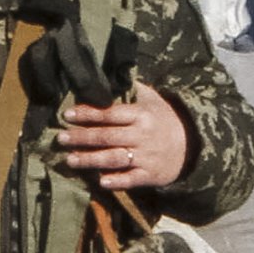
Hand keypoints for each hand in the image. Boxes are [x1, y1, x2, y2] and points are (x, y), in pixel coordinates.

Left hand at [57, 80, 190, 191]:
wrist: (193, 146)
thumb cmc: (166, 120)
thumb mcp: (154, 100)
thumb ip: (133, 88)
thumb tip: (113, 71)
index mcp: (141, 115)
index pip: (110, 114)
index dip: (88, 114)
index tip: (67, 115)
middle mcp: (142, 136)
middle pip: (107, 137)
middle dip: (82, 137)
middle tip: (61, 138)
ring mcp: (146, 157)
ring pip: (114, 158)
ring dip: (91, 160)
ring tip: (70, 160)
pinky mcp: (150, 175)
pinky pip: (131, 179)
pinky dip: (117, 180)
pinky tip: (100, 181)